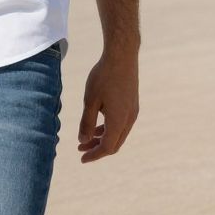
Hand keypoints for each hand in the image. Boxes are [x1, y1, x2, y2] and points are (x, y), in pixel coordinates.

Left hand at [77, 48, 138, 162]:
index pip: (107, 147)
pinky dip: (109, 128)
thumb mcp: (90, 100)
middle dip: (97, 148)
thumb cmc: (103, 76)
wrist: (122, 56)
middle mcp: (129, 119)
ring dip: (103, 138)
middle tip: (81, 149)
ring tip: (86, 137)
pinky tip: (97, 123)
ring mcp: (133, 112)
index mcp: (119, 121)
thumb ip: (87, 122)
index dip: (94, 155)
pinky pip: (121, 124)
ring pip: (118, 134)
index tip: (81, 158)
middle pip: (114, 143)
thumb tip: (83, 141)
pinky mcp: (132, 104)